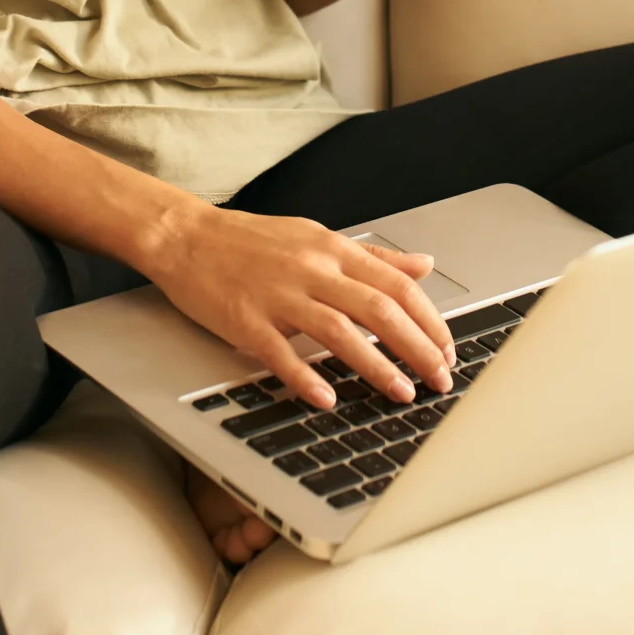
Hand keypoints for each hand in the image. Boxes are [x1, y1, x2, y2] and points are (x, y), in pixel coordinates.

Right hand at [143, 205, 456, 407]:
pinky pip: (280, 353)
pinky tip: (326, 399)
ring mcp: (278, 293)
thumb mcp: (318, 237)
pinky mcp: (245, 319)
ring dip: (377, 366)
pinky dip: (306, 377)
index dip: (430, 320)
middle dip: (418, 348)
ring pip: (340, 330)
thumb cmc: (252, 241)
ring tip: (402, 393)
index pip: (398, 285)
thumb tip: (424, 265)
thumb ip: (373, 256)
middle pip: (380, 308)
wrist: (185, 236)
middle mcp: (312, 268)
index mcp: (333, 250)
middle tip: (440, 379)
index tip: (448, 350)